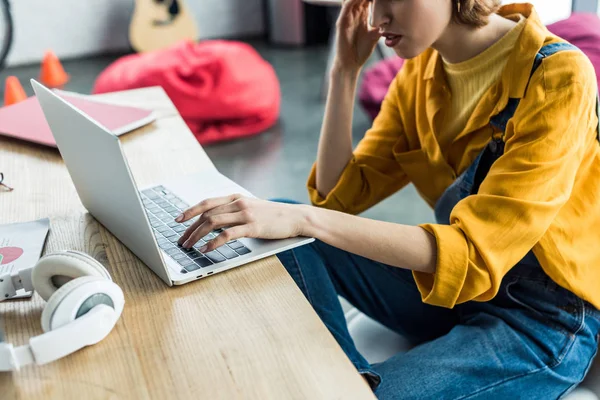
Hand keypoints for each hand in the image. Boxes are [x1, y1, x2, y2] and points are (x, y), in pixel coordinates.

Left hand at [176, 194, 307, 252]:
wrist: (296, 217)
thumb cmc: (274, 216)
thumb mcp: (252, 208)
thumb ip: (234, 211)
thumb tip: (214, 222)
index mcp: (236, 198)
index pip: (207, 202)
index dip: (190, 210)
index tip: (178, 220)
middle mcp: (238, 203)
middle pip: (206, 214)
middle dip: (190, 228)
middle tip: (181, 240)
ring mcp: (246, 214)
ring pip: (213, 222)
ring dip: (197, 235)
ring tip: (190, 246)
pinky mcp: (253, 227)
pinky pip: (227, 234)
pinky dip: (214, 242)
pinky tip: (207, 249)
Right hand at [334, 0, 380, 71]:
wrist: (351, 63)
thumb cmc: (361, 50)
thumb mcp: (375, 35)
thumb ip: (381, 26)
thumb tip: (392, 21)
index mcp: (361, 16)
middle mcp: (353, 14)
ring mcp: (347, 17)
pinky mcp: (341, 23)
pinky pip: (346, 7)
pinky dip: (352, 0)